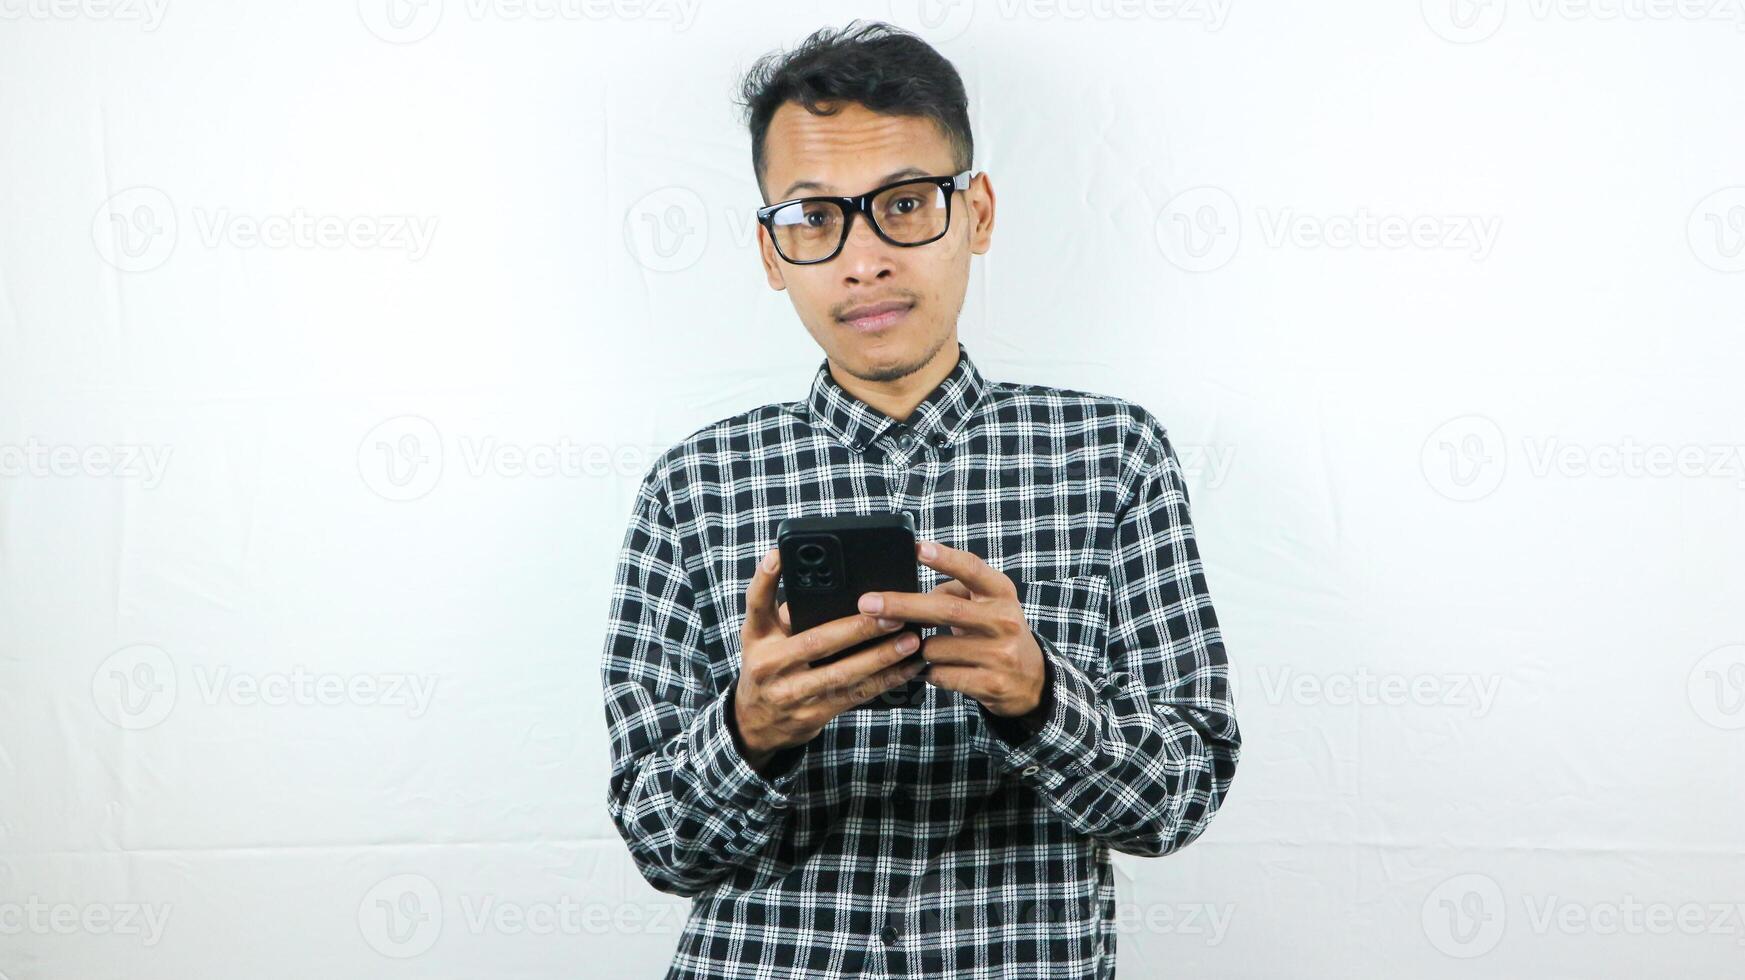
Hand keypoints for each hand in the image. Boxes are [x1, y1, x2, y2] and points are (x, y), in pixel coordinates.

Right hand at [734, 547, 927, 767]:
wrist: (756, 725)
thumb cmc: (767, 667)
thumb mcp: (761, 638)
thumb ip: (785, 613)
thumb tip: (825, 589)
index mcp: (757, 638)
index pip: (757, 603)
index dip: (765, 578)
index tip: (779, 554)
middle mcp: (770, 666)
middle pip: (816, 642)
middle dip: (858, 629)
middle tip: (893, 615)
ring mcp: (792, 694)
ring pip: (843, 675)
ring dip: (881, 658)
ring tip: (910, 641)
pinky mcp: (814, 715)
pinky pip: (855, 695)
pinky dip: (884, 681)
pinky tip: (907, 668)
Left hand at [856, 540, 1046, 719]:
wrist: (1032, 681)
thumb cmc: (997, 633)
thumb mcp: (986, 605)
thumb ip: (954, 594)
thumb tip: (908, 600)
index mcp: (1000, 593)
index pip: (972, 569)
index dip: (944, 558)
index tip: (917, 548)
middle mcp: (1004, 620)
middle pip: (945, 609)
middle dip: (902, 605)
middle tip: (867, 603)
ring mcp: (1000, 654)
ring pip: (935, 648)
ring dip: (918, 649)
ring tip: (928, 650)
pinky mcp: (991, 684)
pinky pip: (940, 675)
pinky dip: (930, 672)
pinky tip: (938, 670)